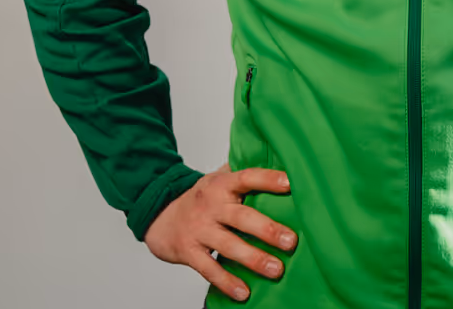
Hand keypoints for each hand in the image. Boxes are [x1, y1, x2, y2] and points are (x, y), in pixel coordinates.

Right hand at [143, 162, 297, 302]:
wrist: (161, 217)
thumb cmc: (203, 198)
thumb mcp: (219, 178)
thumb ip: (243, 173)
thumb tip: (279, 161)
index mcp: (222, 184)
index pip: (247, 177)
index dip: (268, 179)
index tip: (290, 183)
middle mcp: (211, 205)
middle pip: (241, 217)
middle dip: (267, 229)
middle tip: (291, 241)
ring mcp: (199, 229)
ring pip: (229, 245)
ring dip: (254, 259)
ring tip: (276, 269)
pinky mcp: (189, 252)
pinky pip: (210, 269)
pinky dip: (227, 282)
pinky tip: (244, 292)